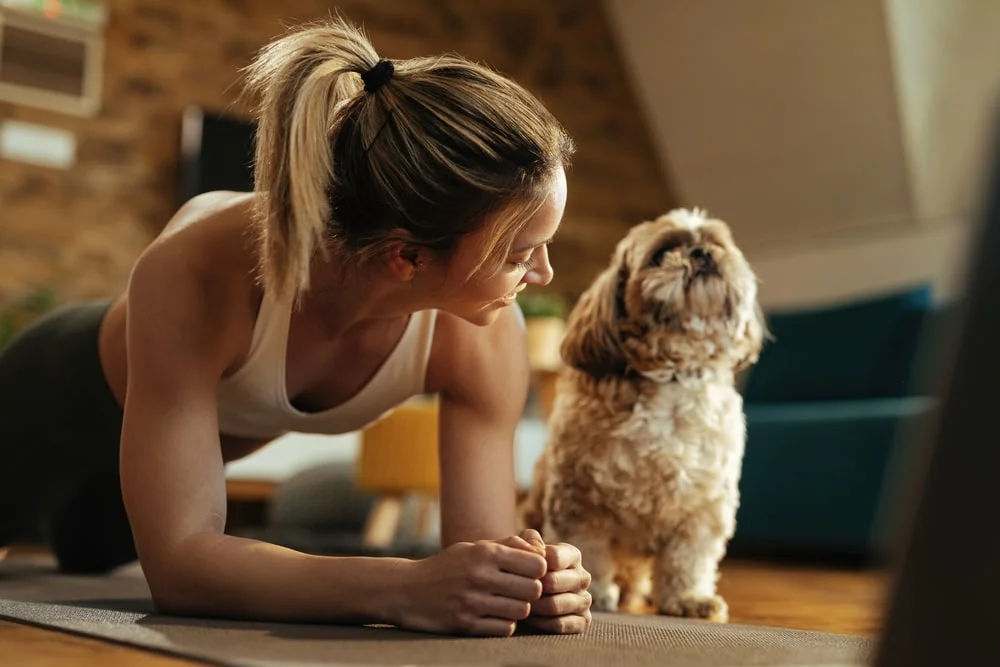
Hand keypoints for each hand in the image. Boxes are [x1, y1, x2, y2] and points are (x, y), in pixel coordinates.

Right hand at [398, 535, 546, 636]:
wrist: (407, 590)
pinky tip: (493, 615)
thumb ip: (508, 545)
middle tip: (519, 590)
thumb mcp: (473, 547)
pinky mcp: (466, 625)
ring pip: (522, 611)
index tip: (528, 572)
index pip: (537, 565)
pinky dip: (504, 623)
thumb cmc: (447, 566)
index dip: (538, 570)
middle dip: (531, 591)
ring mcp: (472, 602)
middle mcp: (480, 576)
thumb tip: (541, 548)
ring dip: (518, 608)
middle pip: (533, 590)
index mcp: (485, 553)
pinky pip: (505, 628)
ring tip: (506, 602)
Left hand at [518, 530, 592, 633]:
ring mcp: (585, 599)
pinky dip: (541, 623)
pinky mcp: (583, 621)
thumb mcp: (524, 549)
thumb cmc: (524, 568)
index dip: (532, 566)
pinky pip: (560, 624)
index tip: (516, 570)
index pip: (554, 558)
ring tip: (519, 604)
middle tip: (513, 591)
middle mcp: (583, 577)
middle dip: (530, 588)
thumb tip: (538, 549)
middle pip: (553, 582)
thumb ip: (529, 540)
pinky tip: (530, 619)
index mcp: (572, 555)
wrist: (525, 595)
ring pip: (555, 605)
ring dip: (533, 607)